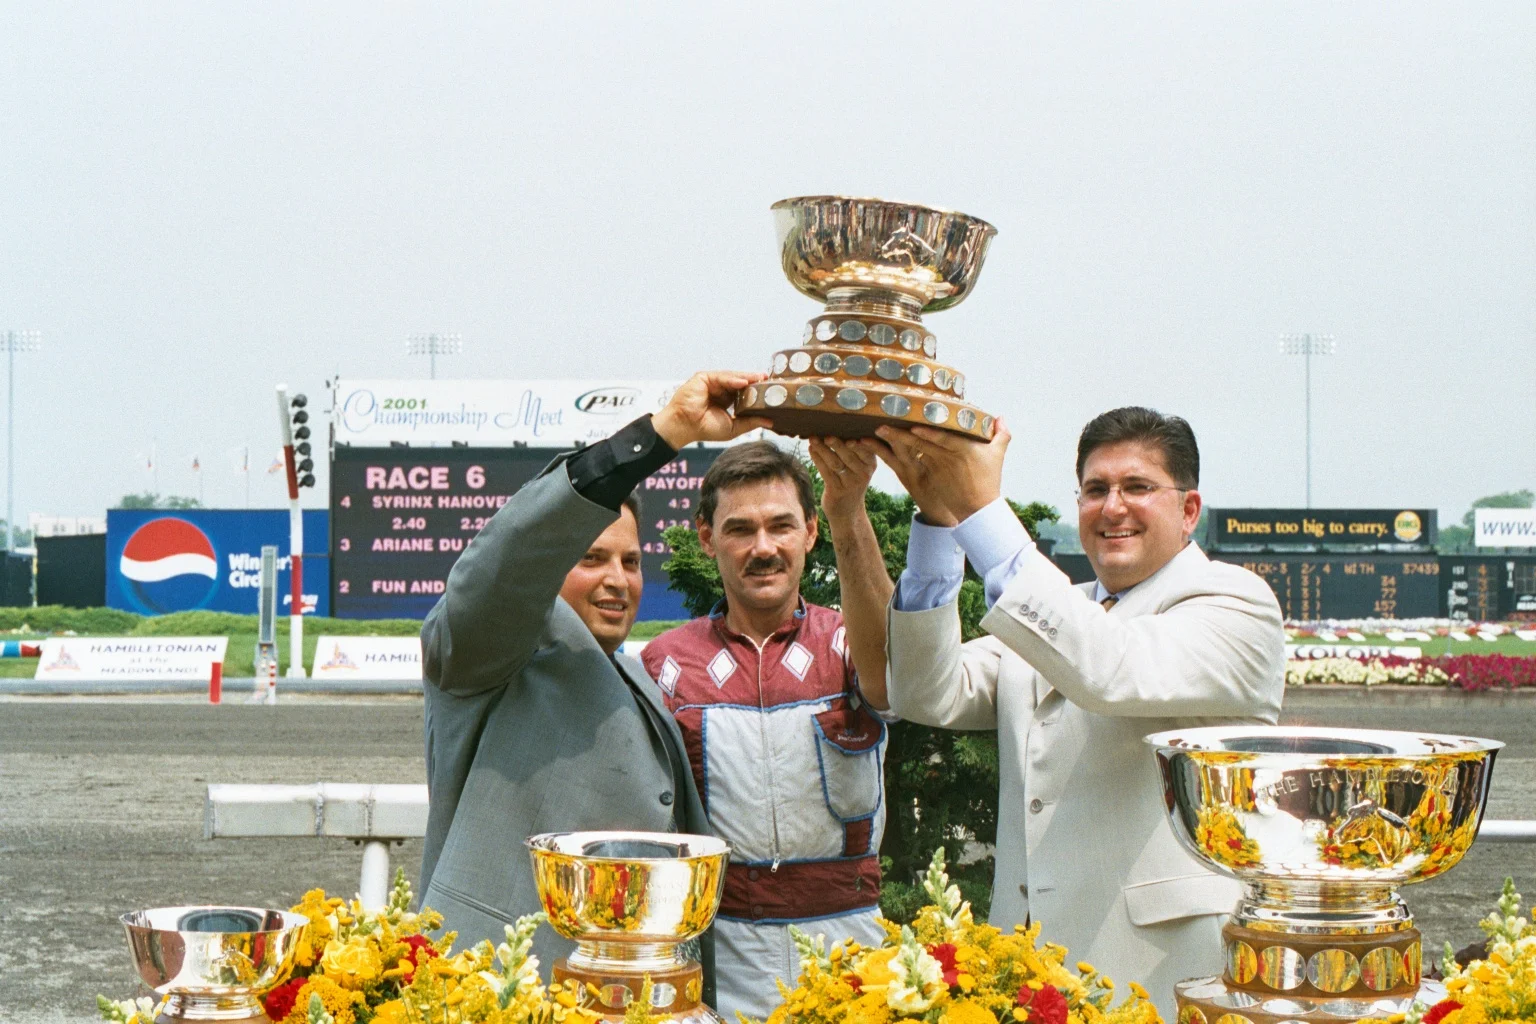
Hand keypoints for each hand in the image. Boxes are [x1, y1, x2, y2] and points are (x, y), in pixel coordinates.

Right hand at [652, 371, 770, 447]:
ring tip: (760, 379)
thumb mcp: (733, 427)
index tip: (771, 390)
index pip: (744, 392)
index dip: (757, 391)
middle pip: (740, 382)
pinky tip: (744, 382)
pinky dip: (733, 379)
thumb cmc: (704, 428)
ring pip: (732, 378)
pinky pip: (721, 377)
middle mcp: (720, 389)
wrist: (685, 427)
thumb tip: (771, 422)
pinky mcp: (703, 378)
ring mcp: (711, 383)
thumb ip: (751, 423)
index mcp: (726, 400)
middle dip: (755, 381)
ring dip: (747, 378)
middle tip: (770, 380)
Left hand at [807, 437, 877, 519]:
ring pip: (835, 463)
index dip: (857, 442)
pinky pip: (825, 472)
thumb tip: (837, 425)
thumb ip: (854, 450)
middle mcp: (863, 474)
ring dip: (823, 450)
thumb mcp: (860, 467)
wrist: (847, 511)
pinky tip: (811, 450)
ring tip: (813, 439)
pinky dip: (817, 459)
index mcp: (871, 464)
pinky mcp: (836, 490)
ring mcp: (850, 483)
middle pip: (849, 455)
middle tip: (826, 434)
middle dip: (837, 444)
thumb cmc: (851, 481)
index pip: (865, 450)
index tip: (848, 432)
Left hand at [870, 418, 1011, 525]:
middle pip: (919, 445)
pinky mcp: (923, 478)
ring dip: (890, 442)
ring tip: (874, 432)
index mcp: (962, 451)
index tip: (915, 427)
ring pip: (908, 452)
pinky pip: (901, 463)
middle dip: (900, 434)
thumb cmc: (988, 481)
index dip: (929, 435)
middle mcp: (944, 459)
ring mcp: (931, 469)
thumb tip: (1000, 417)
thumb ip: (1000, 435)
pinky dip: (887, 454)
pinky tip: (873, 445)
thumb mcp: (996, 457)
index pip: (943, 441)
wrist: (977, 509)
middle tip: (882, 423)